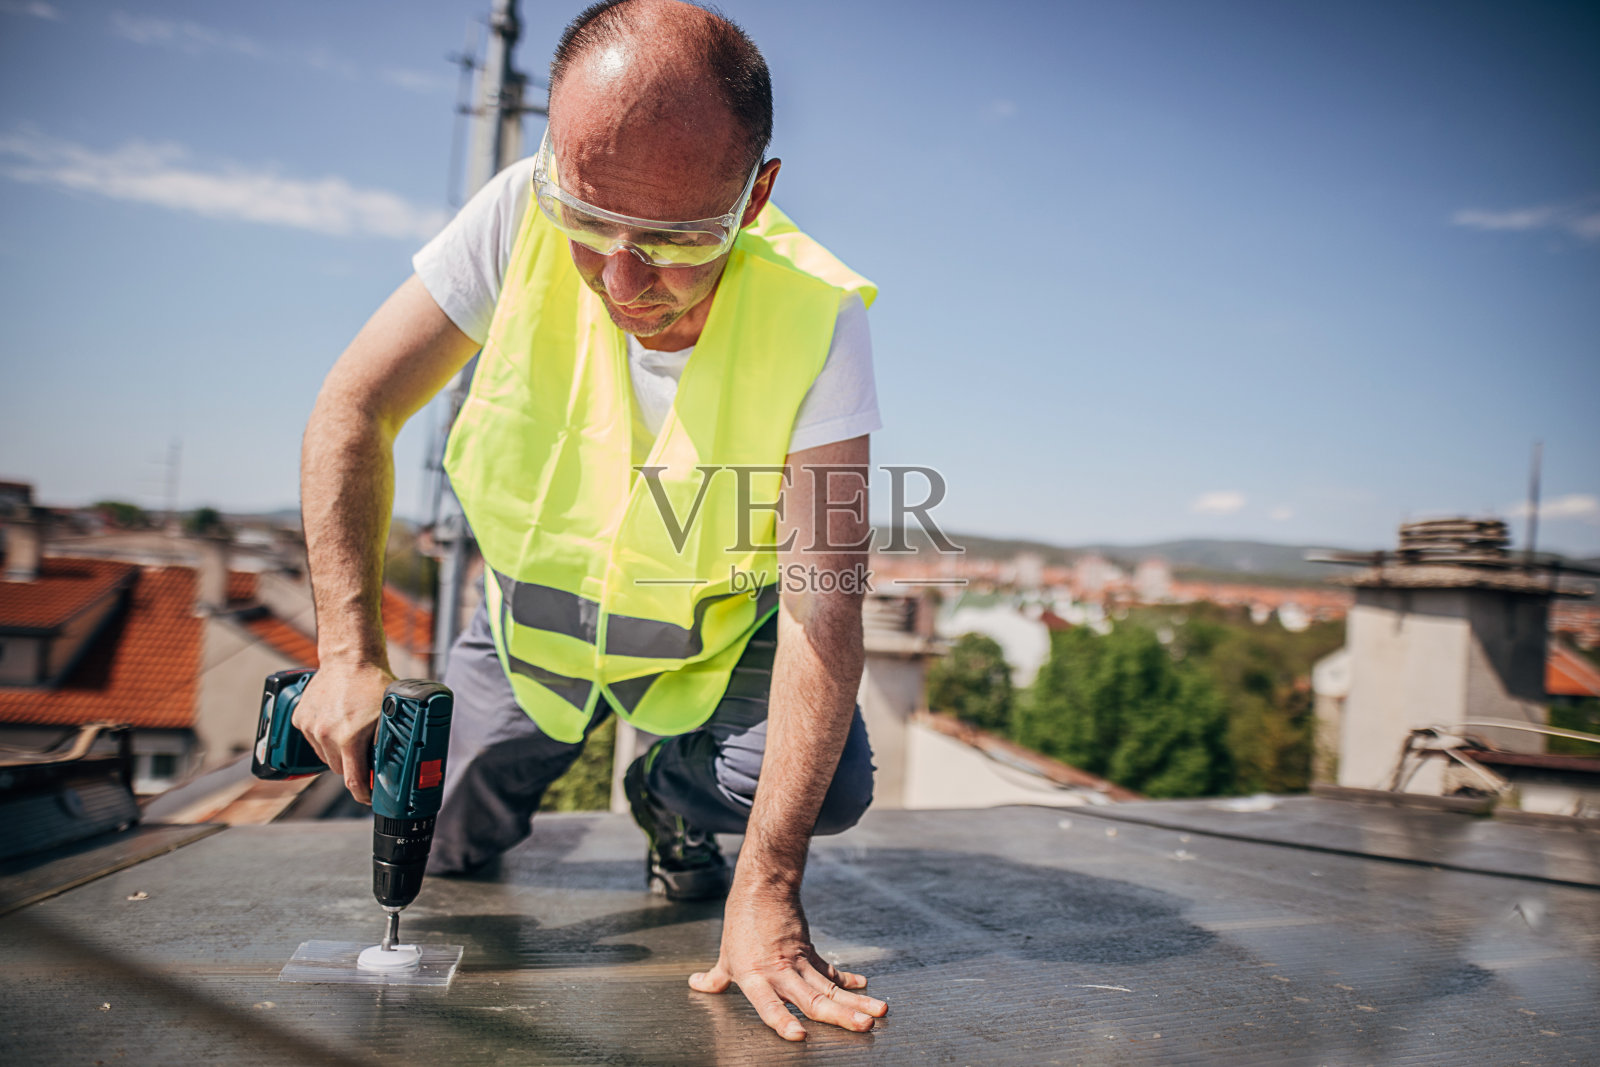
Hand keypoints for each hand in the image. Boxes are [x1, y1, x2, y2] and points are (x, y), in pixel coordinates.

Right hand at [291, 661, 394, 803]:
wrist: (349, 658)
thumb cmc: (373, 683)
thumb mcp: (389, 715)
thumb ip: (389, 743)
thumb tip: (397, 767)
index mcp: (348, 738)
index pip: (353, 781)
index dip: (363, 794)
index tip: (370, 798)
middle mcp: (325, 735)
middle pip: (339, 769)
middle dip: (353, 768)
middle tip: (366, 757)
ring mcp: (310, 727)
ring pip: (325, 755)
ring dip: (337, 753)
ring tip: (351, 735)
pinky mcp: (299, 718)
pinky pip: (313, 739)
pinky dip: (324, 738)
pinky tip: (336, 723)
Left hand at [689, 884, 886, 1040]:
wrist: (762, 887)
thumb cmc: (740, 923)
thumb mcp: (725, 955)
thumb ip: (715, 978)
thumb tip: (697, 984)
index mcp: (754, 978)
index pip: (769, 1005)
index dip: (782, 1021)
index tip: (799, 1036)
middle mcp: (779, 973)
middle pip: (813, 999)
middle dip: (841, 1015)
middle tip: (864, 1027)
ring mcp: (798, 962)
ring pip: (830, 988)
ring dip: (856, 1002)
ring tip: (878, 1011)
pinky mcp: (809, 952)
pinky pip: (831, 972)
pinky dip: (849, 982)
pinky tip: (866, 989)